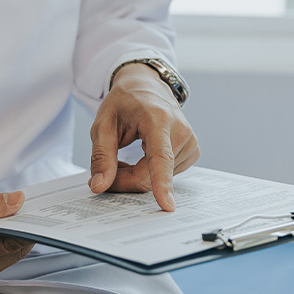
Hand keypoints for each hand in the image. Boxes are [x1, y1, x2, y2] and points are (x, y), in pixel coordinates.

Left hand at [88, 63, 199, 210]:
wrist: (147, 88)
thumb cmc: (125, 103)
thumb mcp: (103, 124)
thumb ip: (101, 156)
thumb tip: (100, 186)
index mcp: (158, 119)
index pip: (160, 157)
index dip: (162, 183)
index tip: (167, 206)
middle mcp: (180, 130)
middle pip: (150, 175)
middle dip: (125, 179)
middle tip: (108, 168)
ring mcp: (190, 142)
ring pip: (157, 179)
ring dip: (137, 175)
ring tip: (130, 153)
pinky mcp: (193, 151)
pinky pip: (166, 176)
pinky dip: (150, 173)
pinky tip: (145, 156)